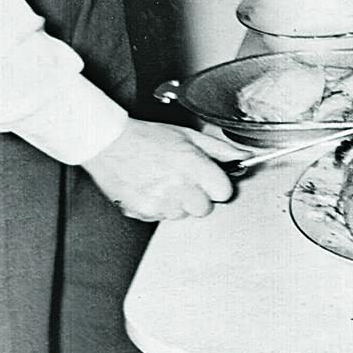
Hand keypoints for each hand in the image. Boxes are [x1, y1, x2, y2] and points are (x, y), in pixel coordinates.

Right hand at [82, 120, 238, 221]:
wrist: (109, 144)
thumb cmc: (147, 137)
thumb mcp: (188, 135)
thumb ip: (219, 149)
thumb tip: (243, 155)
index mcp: (191, 164)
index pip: (223, 191)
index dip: (219, 185)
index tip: (212, 179)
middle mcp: (176, 185)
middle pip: (205, 208)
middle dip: (200, 196)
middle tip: (188, 181)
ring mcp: (158, 201)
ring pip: (183, 215)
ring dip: (179, 203)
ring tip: (167, 182)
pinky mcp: (142, 211)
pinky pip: (162, 218)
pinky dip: (160, 207)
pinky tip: (153, 189)